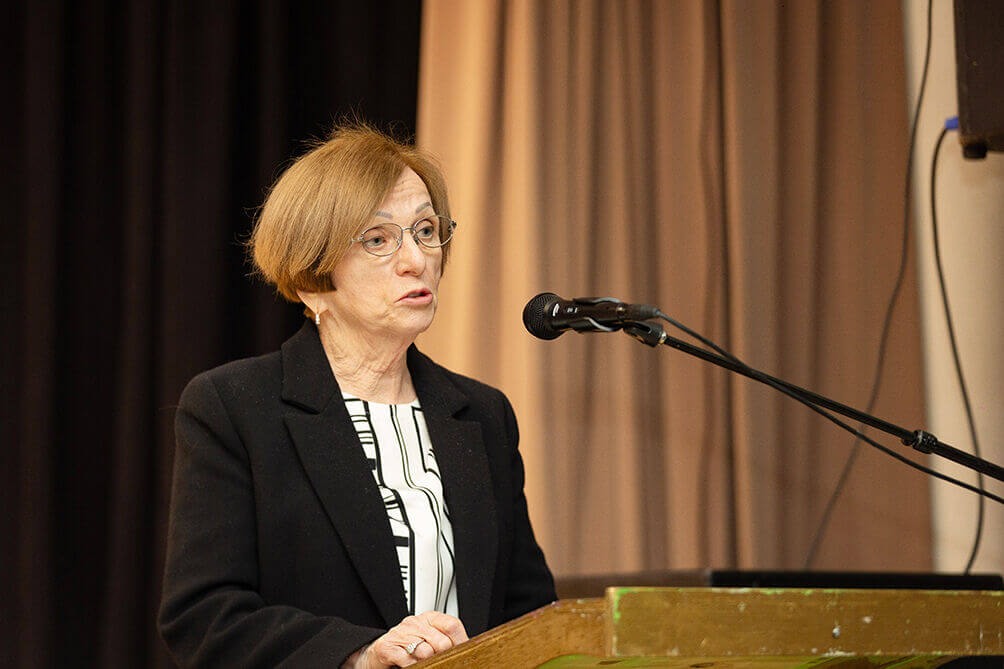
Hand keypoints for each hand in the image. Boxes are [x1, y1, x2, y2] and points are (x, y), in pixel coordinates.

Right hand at [344, 611, 467, 667]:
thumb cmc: (406, 647)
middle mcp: (415, 623)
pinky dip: (412, 667)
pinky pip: (407, 660)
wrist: (378, 652)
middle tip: (440, 663)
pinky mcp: (388, 647)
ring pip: (425, 651)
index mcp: (429, 618)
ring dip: (427, 663)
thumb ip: (446, 642)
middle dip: (443, 657)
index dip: (460, 642)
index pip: (452, 625)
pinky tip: (412, 666)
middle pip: (442, 642)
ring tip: (424, 664)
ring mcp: (401, 634)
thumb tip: (466, 649)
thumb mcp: (429, 640)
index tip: (461, 655)